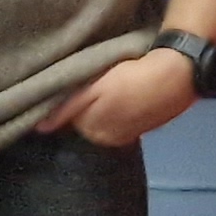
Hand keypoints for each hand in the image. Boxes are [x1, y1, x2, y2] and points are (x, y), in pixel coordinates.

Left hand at [38, 48, 200, 146]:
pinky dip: (120, 107)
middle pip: (86, 120)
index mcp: (94, 132)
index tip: (82, 82)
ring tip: (113, 84)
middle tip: (98, 80)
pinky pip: (120, 118)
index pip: (71, 117)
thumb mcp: (95, 90)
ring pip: (103, 119)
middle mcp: (108, 140)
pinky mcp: (142, 127)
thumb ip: (67, 109)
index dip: (74, 98)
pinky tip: (126, 93)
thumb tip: (40, 128)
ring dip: (104, 105)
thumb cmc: (131, 79)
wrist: (176, 76)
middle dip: (88, 104)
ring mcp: (127, 135)